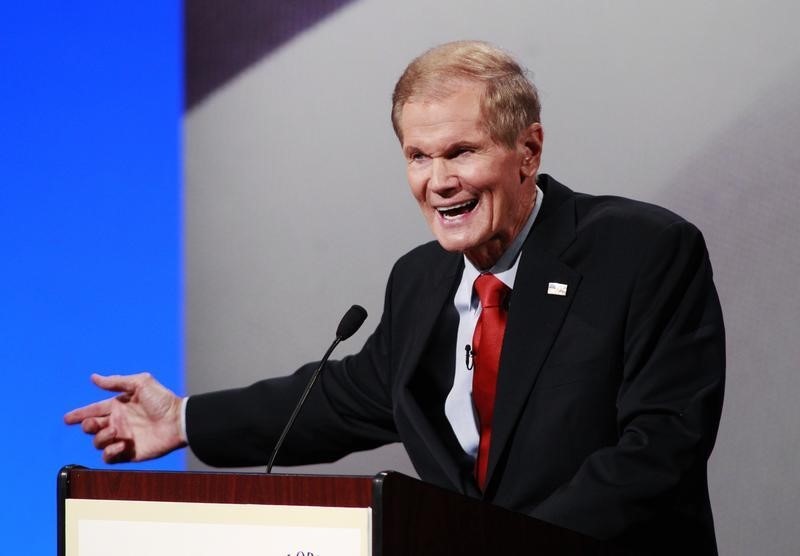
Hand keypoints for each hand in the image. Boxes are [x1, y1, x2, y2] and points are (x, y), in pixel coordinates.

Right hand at [64, 373, 186, 462]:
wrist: (178, 421)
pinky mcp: (129, 453)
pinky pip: (109, 458)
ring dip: (101, 437)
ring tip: (115, 431)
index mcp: (118, 406)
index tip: (68, 418)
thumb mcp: (141, 383)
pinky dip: (110, 452)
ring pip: (97, 442)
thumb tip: (94, 377)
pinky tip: (122, 444)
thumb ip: (116, 382)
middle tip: (98, 423)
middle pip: (91, 427)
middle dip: (88, 425)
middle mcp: (118, 422)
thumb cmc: (163, 400)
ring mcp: (122, 438)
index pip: (94, 410)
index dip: (79, 414)